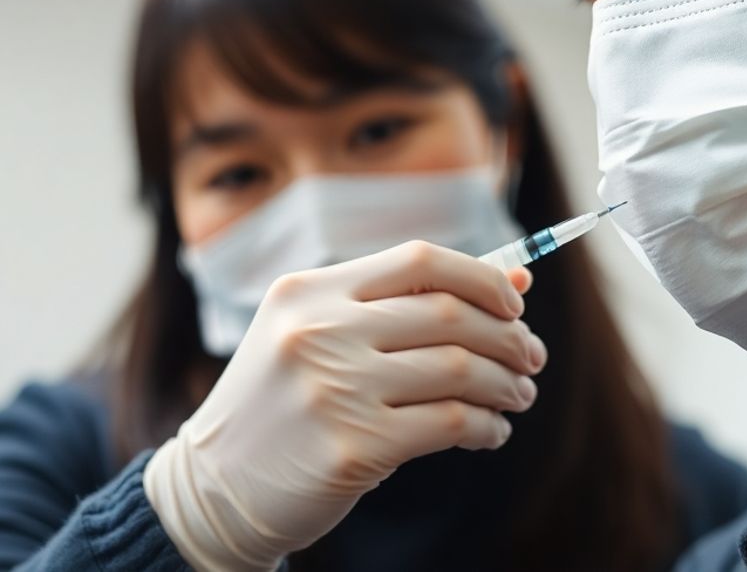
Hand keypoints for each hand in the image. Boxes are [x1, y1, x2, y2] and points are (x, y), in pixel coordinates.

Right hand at [144, 241, 545, 570]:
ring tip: (519, 395)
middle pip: (449, 314)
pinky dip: (486, 425)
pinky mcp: (353, 447)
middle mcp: (319, 331)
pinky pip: (449, 423)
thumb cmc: (284, 404)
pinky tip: (491, 431)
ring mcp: (335, 388)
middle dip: (508, 336)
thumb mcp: (322, 337)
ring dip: (505, 383)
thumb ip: (407, 305)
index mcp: (309, 292)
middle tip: (532, 357)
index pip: (420, 260)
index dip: (483, 278)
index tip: (515, 303)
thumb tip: (517, 283)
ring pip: (458, 369)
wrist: (212, 489)